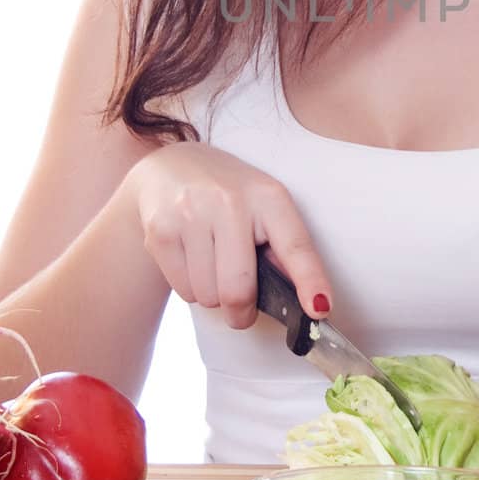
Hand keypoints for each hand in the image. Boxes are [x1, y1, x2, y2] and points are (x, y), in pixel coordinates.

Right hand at [125, 141, 331, 330]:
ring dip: (213, 296)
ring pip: (208, 297)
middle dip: (242, 313)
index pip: (295, 246)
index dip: (310, 281)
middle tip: (241, 309)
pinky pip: (183, 291)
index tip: (319, 309)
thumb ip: (281, 247)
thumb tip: (303, 299)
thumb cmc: (227, 194)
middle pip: (238, 289)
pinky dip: (191, 289)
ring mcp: (190, 214)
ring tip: (212, 264)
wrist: (169, 167)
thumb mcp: (262, 204)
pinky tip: (192, 259)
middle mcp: (229, 201)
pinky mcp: (159, 231)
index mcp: (267, 196)